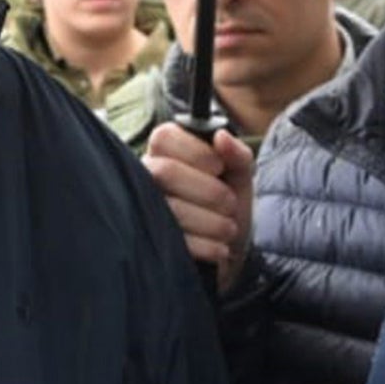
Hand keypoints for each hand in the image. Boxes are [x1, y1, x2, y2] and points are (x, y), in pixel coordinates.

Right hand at [141, 120, 254, 292]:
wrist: (228, 247)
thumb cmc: (228, 202)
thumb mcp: (239, 175)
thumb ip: (236, 154)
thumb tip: (221, 136)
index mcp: (165, 152)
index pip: (164, 137)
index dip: (196, 152)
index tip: (219, 167)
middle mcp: (146, 176)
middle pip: (165, 172)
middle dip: (208, 191)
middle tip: (229, 202)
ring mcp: (145, 209)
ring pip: (171, 209)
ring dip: (212, 222)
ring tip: (229, 228)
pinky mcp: (151, 241)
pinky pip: (175, 240)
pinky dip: (206, 245)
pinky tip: (219, 247)